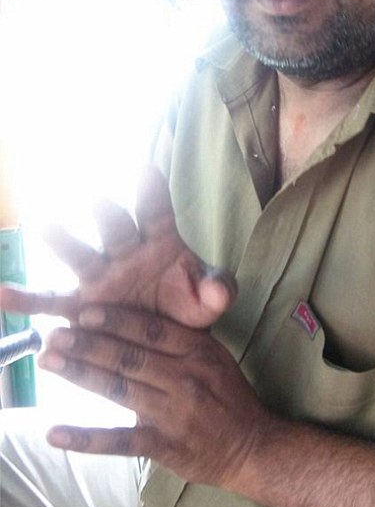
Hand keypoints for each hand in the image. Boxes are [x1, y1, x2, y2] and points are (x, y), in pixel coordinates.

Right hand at [0, 166, 234, 327]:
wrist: (169, 337)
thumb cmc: (188, 305)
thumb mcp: (208, 300)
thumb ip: (218, 290)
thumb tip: (221, 290)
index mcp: (160, 240)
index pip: (157, 211)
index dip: (152, 191)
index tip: (146, 169)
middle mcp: (125, 251)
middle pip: (116, 228)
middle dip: (109, 214)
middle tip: (99, 199)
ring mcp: (99, 275)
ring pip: (80, 254)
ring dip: (65, 241)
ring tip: (46, 225)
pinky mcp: (80, 304)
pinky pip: (51, 300)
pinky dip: (27, 298)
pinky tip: (3, 294)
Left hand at [39, 303, 274, 487]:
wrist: (252, 445)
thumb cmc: (229, 395)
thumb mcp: (214, 355)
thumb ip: (179, 339)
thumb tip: (133, 320)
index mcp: (198, 350)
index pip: (151, 330)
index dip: (116, 319)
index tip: (83, 311)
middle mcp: (185, 377)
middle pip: (130, 356)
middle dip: (88, 344)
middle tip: (53, 334)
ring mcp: (174, 413)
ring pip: (121, 390)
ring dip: (82, 375)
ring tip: (50, 362)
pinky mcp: (164, 446)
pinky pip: (120, 441)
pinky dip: (86, 439)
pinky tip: (54, 433)